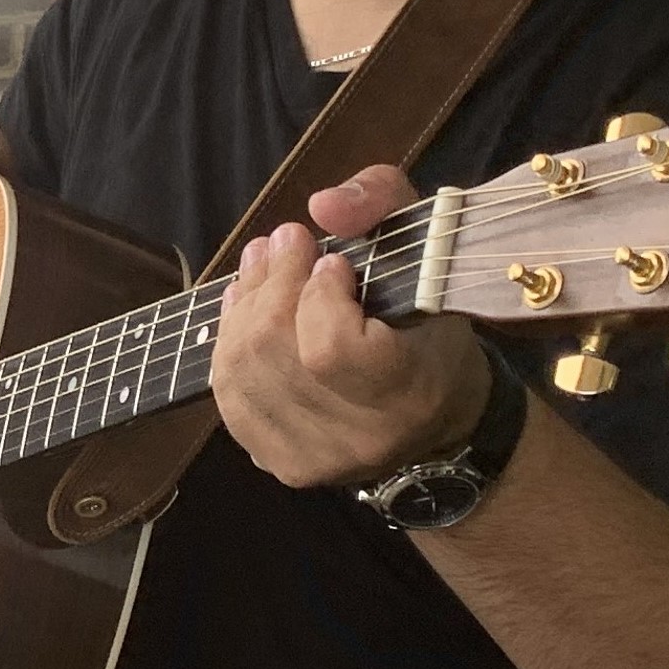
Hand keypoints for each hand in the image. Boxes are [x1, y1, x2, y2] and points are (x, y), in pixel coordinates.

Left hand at [210, 165, 491, 487]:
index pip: (331, 349)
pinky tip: (243, 308)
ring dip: (243, 306)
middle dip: (271, 285)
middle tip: (285, 241)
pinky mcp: (283, 465)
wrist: (439, 416)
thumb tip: (322, 206)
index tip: (333, 262)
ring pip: (242, 372)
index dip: (317, 295)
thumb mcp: (431, 247)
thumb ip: (383, 204)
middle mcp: (360, 439)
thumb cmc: (434, 324)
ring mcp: (316, 458)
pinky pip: (232, 396)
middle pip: (274, 354)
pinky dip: (229, 343)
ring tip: (261, 264)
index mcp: (410, 393)